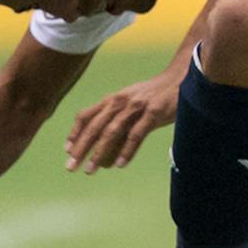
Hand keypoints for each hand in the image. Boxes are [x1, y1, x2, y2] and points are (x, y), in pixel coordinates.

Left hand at [66, 68, 181, 172]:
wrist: (180, 77)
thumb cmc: (154, 95)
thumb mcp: (130, 102)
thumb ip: (117, 121)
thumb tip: (104, 153)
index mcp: (112, 99)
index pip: (86, 116)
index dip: (75, 133)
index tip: (67, 151)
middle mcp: (120, 102)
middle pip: (95, 127)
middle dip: (81, 148)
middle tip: (71, 167)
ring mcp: (137, 107)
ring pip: (112, 132)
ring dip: (99, 152)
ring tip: (91, 170)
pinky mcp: (154, 112)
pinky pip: (136, 134)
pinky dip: (126, 150)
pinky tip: (119, 164)